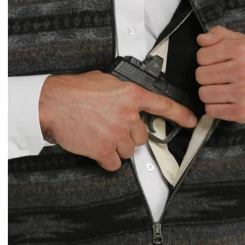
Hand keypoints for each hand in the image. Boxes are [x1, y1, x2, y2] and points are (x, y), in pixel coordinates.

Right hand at [39, 71, 196, 170]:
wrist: (53, 103)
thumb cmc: (74, 90)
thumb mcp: (105, 81)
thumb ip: (123, 92)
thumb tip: (129, 100)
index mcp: (131, 95)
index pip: (164, 105)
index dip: (181, 115)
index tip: (191, 121)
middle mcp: (128, 115)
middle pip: (141, 136)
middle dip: (128, 135)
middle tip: (111, 127)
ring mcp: (117, 134)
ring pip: (129, 151)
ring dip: (117, 147)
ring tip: (100, 134)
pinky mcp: (104, 150)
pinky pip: (115, 164)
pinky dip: (106, 160)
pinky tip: (96, 147)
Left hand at [196, 26, 244, 123]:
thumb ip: (220, 36)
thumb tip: (201, 39)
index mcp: (241, 50)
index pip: (202, 56)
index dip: (205, 59)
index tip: (215, 63)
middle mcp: (242, 70)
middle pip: (200, 75)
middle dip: (207, 76)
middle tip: (219, 77)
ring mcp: (242, 93)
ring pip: (203, 93)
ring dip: (209, 92)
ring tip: (221, 89)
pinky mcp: (240, 111)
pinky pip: (211, 110)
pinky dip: (214, 106)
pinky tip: (225, 101)